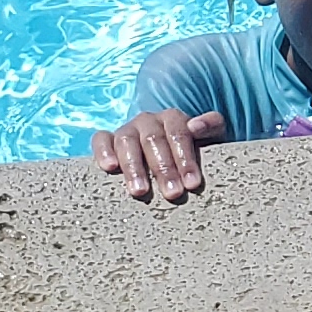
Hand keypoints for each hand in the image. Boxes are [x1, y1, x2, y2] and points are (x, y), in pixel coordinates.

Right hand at [88, 108, 227, 202]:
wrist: (167, 151)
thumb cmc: (190, 150)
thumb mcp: (210, 137)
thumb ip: (211, 126)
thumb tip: (196, 126)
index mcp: (173, 118)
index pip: (179, 134)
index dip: (185, 158)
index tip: (192, 184)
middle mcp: (148, 121)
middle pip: (153, 140)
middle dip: (164, 168)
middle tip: (173, 193)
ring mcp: (127, 129)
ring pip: (126, 140)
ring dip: (134, 166)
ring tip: (141, 191)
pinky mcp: (108, 140)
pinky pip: (100, 140)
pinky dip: (103, 151)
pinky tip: (109, 168)